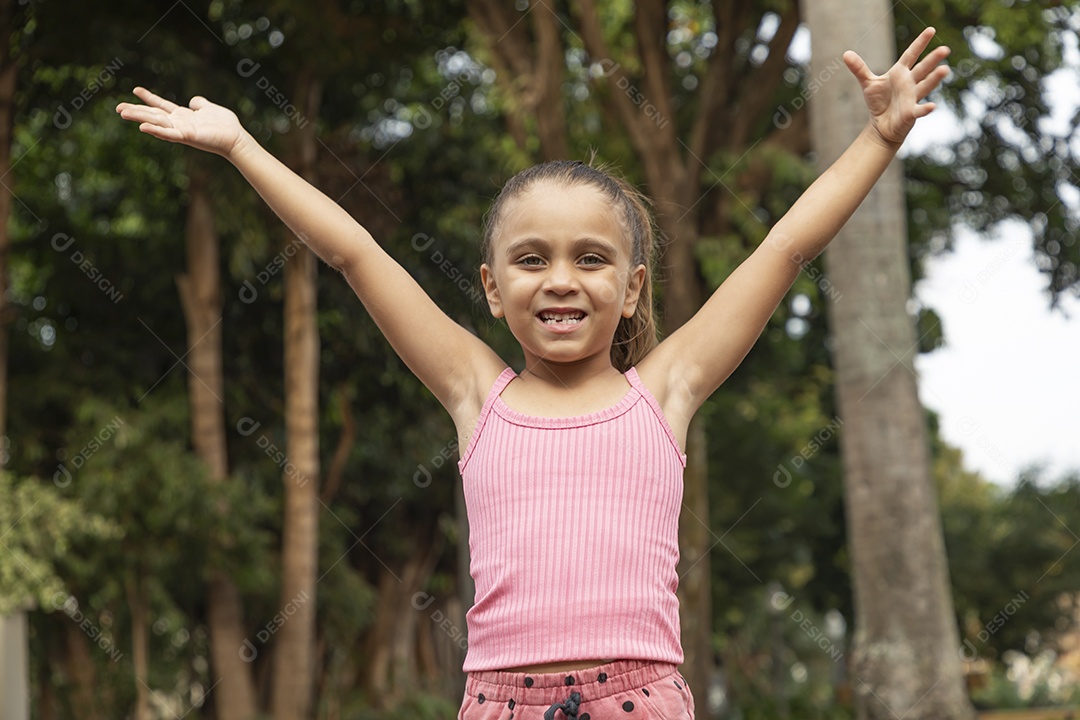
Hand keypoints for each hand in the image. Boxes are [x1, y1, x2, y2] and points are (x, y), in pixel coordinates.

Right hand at [115, 87, 248, 157]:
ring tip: (123, 113)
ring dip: (139, 118)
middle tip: (117, 108)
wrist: (236, 138)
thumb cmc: (225, 125)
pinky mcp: (187, 136)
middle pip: (153, 115)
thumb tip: (194, 101)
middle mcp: (179, 123)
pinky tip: (142, 127)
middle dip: (136, 111)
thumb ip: (200, 104)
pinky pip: (168, 134)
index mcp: (183, 116)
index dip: (149, 98)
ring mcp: (181, 130)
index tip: (135, 89)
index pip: (162, 105)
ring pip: (156, 123)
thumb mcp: (209, 109)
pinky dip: (155, 130)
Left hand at [844, 27, 950, 145]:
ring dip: (934, 79)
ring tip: (944, 70)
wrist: (881, 126)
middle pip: (922, 69)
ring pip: (925, 86)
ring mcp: (912, 98)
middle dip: (932, 60)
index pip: (911, 55)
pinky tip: (932, 106)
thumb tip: (846, 53)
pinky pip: (919, 110)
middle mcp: (909, 83)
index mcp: (900, 73)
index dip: (920, 43)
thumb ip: (859, 68)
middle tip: (945, 49)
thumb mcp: (868, 83)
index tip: (931, 30)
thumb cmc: (879, 102)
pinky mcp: (911, 113)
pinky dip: (925, 109)